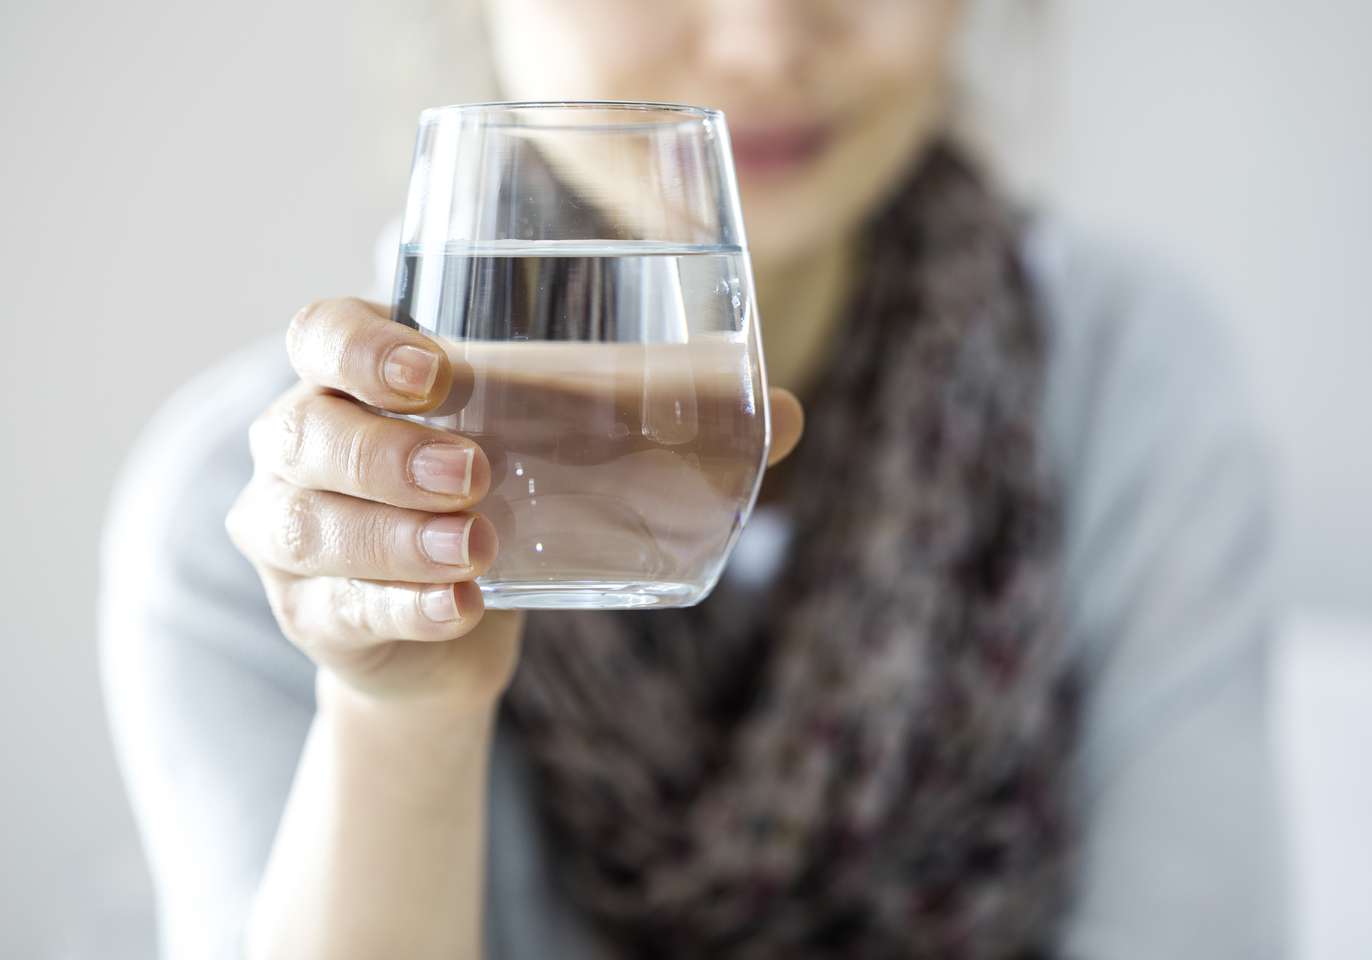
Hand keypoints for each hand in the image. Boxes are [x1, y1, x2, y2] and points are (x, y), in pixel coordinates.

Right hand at [227, 298, 804, 716]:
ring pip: (308, 524)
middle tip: (473, 470)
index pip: (321, 335)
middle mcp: (303, 447)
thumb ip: (653, 428)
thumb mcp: (557, 456)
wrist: (445, 629)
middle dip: (386, 449)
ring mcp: (292, 534)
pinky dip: (402, 607)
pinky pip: (340, 608)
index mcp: (357, 381)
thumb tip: (788, 413)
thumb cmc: (499, 505)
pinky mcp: (314, 613)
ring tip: (478, 545)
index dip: (361, 345)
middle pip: (304, 429)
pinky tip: (460, 609)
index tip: (436, 372)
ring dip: (393, 535)